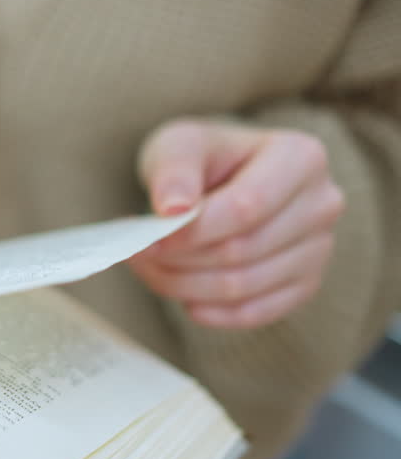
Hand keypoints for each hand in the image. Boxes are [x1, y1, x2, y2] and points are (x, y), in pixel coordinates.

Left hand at [129, 119, 344, 328]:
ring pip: (244, 286)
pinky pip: (255, 313)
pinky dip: (211, 312)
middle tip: (137, 253)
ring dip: (184, 285)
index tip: (147, 238)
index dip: (192, 230)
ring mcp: (320, 248)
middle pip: (243, 250)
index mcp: (301, 158)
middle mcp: (322, 203)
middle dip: (180, 259)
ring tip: (150, 266)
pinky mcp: (305, 284)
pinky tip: (182, 296)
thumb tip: (172, 210)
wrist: (221, 180)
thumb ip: (174, 170)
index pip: (246, 208)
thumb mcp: (179, 145)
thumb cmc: (201, 159)